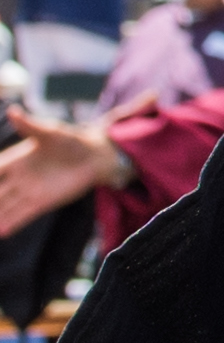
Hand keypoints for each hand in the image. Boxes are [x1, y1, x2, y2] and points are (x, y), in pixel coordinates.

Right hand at [0, 104, 122, 239]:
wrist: (95, 156)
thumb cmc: (71, 140)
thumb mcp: (50, 132)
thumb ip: (30, 126)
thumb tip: (13, 111)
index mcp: (16, 160)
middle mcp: (18, 178)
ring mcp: (28, 191)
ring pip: (5, 206)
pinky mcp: (42, 202)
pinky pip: (22, 215)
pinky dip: (11, 223)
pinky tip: (1, 232)